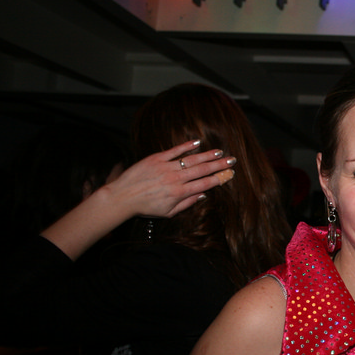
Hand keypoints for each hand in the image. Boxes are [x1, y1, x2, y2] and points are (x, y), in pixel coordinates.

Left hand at [104, 140, 236, 218]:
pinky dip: (186, 146)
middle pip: (202, 170)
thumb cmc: (145, 207)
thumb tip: (202, 195)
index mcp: (180, 193)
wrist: (123, 196)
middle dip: (219, 165)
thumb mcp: (168, 212)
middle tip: (231, 160)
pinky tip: (197, 143)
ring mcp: (167, 167)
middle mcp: (176, 179)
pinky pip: (174, 151)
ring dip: (207, 155)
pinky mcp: (156, 159)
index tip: (229, 174)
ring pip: (191, 160)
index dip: (219, 178)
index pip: (205, 183)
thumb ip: (187, 203)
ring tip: (219, 152)